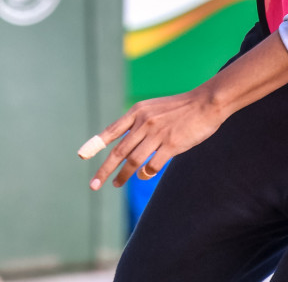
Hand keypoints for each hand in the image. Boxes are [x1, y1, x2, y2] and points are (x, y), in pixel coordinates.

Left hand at [82, 87, 225, 190]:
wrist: (206, 102)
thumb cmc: (181, 108)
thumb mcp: (155, 109)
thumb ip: (140, 126)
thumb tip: (129, 154)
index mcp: (138, 111)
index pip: (111, 131)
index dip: (95, 144)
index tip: (81, 156)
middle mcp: (144, 122)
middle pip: (119, 151)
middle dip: (104, 169)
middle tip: (94, 185)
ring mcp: (158, 133)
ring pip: (133, 160)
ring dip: (123, 175)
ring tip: (117, 184)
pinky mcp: (172, 144)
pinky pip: (153, 165)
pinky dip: (146, 173)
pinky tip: (144, 176)